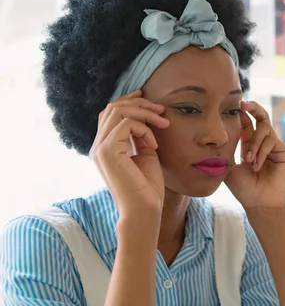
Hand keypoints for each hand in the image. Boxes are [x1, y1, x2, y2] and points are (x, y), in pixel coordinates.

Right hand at [90, 90, 169, 219]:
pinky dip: (144, 129)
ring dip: (145, 112)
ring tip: (163, 122)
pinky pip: (126, 125)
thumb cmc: (147, 187)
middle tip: (161, 110)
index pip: (110, 113)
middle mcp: (98, 146)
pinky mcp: (107, 152)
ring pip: (118, 112)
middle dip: (139, 103)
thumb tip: (146, 117)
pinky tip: (154, 144)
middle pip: (113, 107)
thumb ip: (141, 136)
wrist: (145, 209)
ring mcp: (100, 148)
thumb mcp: (146, 154)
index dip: (127, 100)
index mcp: (105, 146)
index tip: (146, 96)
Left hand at [225, 101, 284, 210]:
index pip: (247, 124)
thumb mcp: (229, 166)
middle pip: (262, 117)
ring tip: (248, 160)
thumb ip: (228, 149)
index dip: (242, 114)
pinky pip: (272, 142)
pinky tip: (257, 165)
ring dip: (254, 144)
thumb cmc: (243, 189)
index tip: (234, 105)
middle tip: (244, 104)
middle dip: (253, 108)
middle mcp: (264, 144)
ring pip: (265, 130)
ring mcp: (275, 147)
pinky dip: (261, 152)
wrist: (259, 204)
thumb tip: (219, 131)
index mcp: (250, 145)